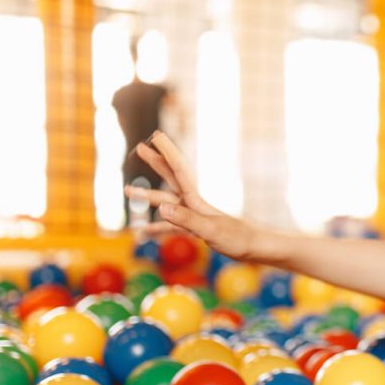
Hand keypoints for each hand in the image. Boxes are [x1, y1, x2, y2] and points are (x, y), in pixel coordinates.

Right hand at [124, 132, 255, 259]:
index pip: (179, 170)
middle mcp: (194, 205)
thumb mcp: (211, 231)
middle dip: (156, 163)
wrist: (258, 250)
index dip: (166, 152)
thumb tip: (161, 208)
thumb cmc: (239, 240)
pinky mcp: (198, 230)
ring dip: (147, 196)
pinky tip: (144, 233)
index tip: (155, 134)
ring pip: (166, 202)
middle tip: (140, 147)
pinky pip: (171, 227)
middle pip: (171, 179)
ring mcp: (195, 216)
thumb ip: (187, 219)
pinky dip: (156, 228)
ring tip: (127, 190)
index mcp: (197, 201)